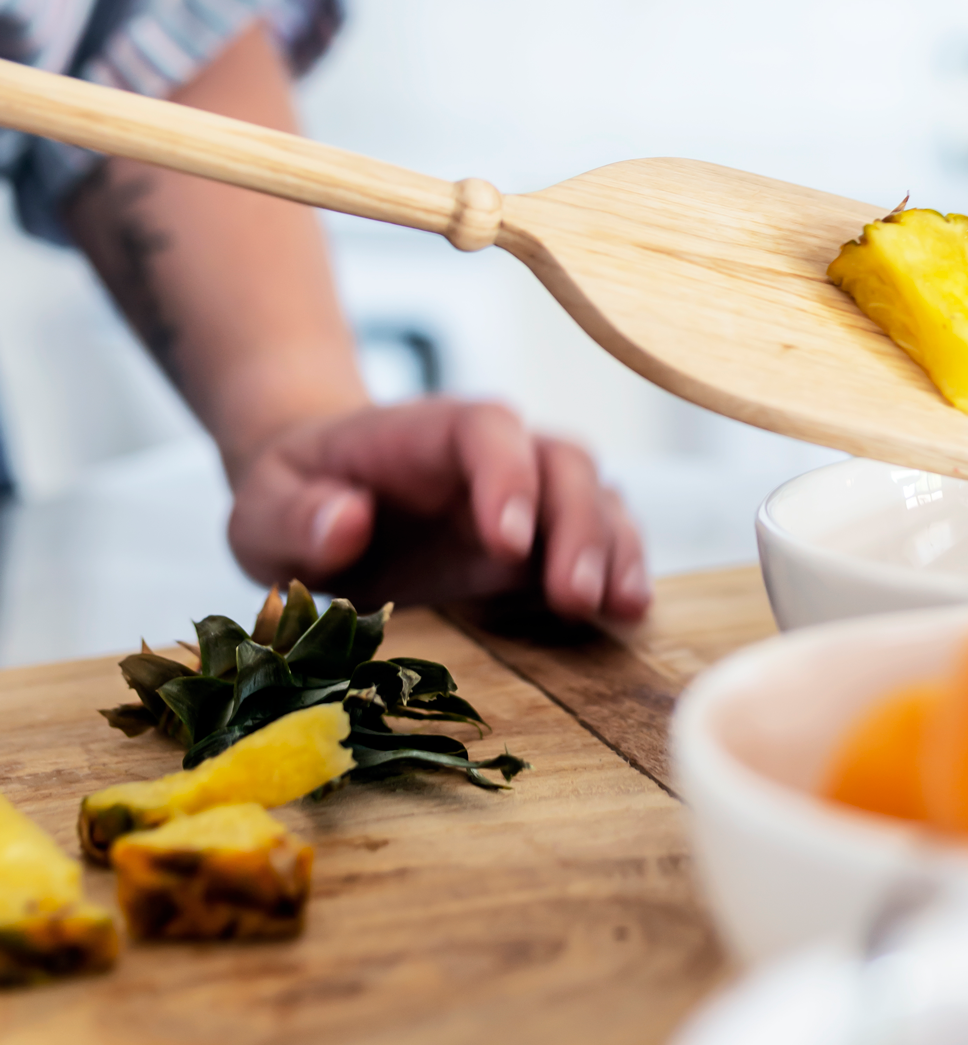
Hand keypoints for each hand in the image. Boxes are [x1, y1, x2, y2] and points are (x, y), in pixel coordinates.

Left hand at [227, 398, 651, 620]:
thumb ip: (293, 513)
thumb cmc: (296, 499)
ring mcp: (527, 498)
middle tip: (575, 596)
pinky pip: (602, 540)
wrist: (323, 504)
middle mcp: (494, 458)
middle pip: (561, 463)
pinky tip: (626, 614)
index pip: (487, 430)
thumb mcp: (263, 509)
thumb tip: (346, 522)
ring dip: (613, 549)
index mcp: (428, 433)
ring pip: (596, 498)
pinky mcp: (543, 544)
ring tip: (619, 608)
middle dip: (576, 526)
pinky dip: (621, 570)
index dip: (506, 476)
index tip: (507, 540)